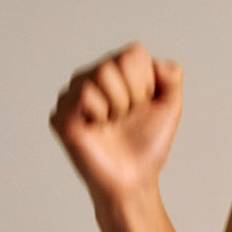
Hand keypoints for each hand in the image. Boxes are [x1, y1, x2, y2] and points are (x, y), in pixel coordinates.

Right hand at [50, 42, 182, 200]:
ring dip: (118, 105)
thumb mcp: (170, 106)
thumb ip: (171, 75)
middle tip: (126, 117)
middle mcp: (91, 79)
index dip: (146, 83)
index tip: (143, 105)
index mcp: (115, 73)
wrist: (134, 178)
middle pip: (116, 63)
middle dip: (133, 95)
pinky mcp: (61, 115)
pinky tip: (96, 128)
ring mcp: (72, 96)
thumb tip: (154, 61)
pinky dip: (100, 114)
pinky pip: (85, 94)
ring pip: (100, 74)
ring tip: (112, 123)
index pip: (134, 53)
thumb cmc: (147, 144)